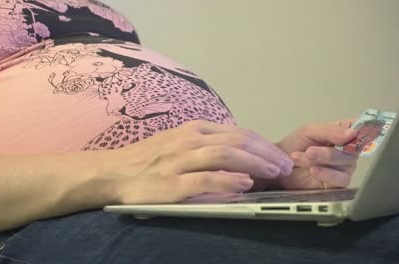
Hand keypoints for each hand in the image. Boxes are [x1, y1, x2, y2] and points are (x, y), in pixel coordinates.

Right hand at [94, 120, 293, 203]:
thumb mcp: (180, 143)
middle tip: (285, 166)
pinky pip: (204, 179)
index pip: (238, 132)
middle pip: (237, 140)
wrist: (112, 172)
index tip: (280, 155)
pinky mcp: (171, 183)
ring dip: (254, 163)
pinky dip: (227, 181)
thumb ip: (208, 146)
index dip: (263, 144)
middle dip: (266, 152)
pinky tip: (244, 185)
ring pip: (225, 154)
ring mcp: (180, 160)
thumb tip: (241, 155)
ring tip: (273, 172)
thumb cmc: (148, 159)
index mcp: (194, 130)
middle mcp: (189, 140)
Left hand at [273, 119, 358, 189]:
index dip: (363, 130)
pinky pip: (342, 180)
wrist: (279, 164)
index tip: (352, 133)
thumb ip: (330, 130)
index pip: (362, 129)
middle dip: (329, 151)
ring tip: (304, 157)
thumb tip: (352, 134)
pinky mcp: (336, 184)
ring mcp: (342, 168)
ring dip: (323, 160)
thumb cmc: (294, 145)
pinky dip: (327, 174)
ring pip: (346, 164)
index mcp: (342, 134)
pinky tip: (314, 170)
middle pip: (353, 150)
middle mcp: (346, 151)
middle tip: (309, 150)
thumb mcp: (309, 131)